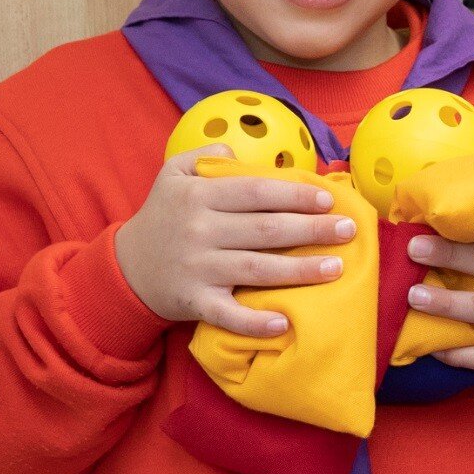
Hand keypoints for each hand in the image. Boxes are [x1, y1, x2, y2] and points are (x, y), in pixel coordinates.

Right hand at [114, 150, 355, 336]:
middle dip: (311, 229)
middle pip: (266, 229)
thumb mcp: (172, 175)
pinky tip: (284, 323)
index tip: (328, 200)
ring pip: (258, 269)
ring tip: (337, 267)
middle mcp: (200, 230)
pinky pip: (228, 314)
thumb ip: (204, 155)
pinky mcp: (194, 301)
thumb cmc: (162, 218)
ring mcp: (198, 268)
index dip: (294, 195)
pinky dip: (254, 322)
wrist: (125, 268)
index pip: (256, 192)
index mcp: (198, 196)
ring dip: (301, 270)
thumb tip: (236, 150)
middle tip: (348, 230)